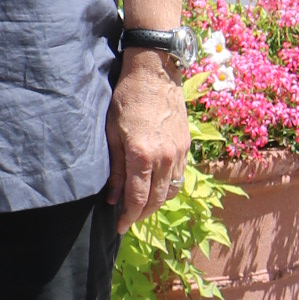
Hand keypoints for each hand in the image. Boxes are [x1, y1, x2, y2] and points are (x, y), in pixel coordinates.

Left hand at [105, 52, 190, 229]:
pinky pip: (179, 178)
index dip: (128, 217)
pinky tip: (156, 189)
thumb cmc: (127, 98)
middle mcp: (165, 158)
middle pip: (156, 200)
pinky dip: (167, 189)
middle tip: (128, 221)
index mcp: (142, 154)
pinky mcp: (186, 146)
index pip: (137, 199)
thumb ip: (115, 168)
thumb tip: (113, 197)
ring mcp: (179, 153)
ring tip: (140, 209)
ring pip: (170, 192)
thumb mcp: (112, 132)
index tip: (119, 227)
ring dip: (155, 205)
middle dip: (141, 215)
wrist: (155, 72)